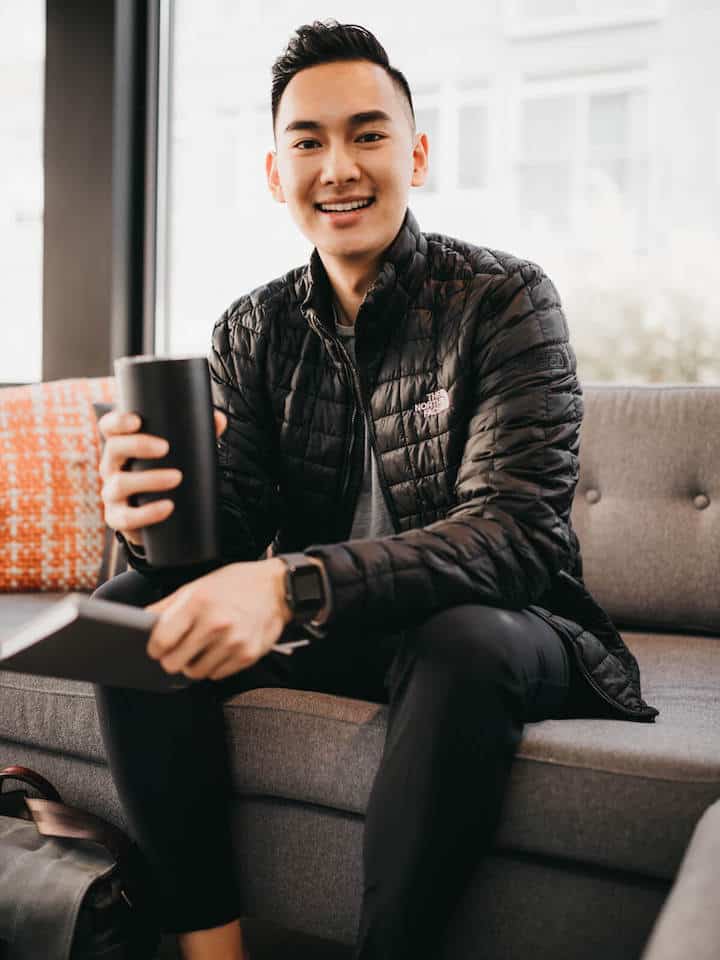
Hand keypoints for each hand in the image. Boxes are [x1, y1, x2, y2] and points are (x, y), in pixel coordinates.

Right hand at [98, 407, 227, 546]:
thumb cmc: (165, 475)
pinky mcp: (117, 518)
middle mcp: (111, 467)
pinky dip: (148, 513)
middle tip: (166, 448)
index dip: (117, 421)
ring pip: (120, 483)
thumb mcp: (177, 455)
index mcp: (122, 447)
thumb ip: (197, 435)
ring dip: (149, 479)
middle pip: (113, 449)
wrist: (158, 519)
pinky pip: (127, 517)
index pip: (109, 428)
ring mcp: (112, 493)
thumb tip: (219, 419)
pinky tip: (168, 507)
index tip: (136, 420)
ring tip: (177, 477)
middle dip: (138, 445)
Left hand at [145, 558, 292, 680]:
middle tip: (179, 649)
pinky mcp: (247, 655)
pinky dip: (214, 666)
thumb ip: (168, 606)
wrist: (277, 588)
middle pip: (174, 663)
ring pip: (195, 673)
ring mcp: (233, 642)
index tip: (158, 647)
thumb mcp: (198, 585)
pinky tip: (221, 649)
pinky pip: (217, 675)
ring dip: (194, 664)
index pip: (161, 640)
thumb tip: (143, 622)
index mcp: (198, 602)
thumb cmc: (236, 584)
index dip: (155, 647)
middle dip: (172, 658)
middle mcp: (215, 623)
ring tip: (203, 647)